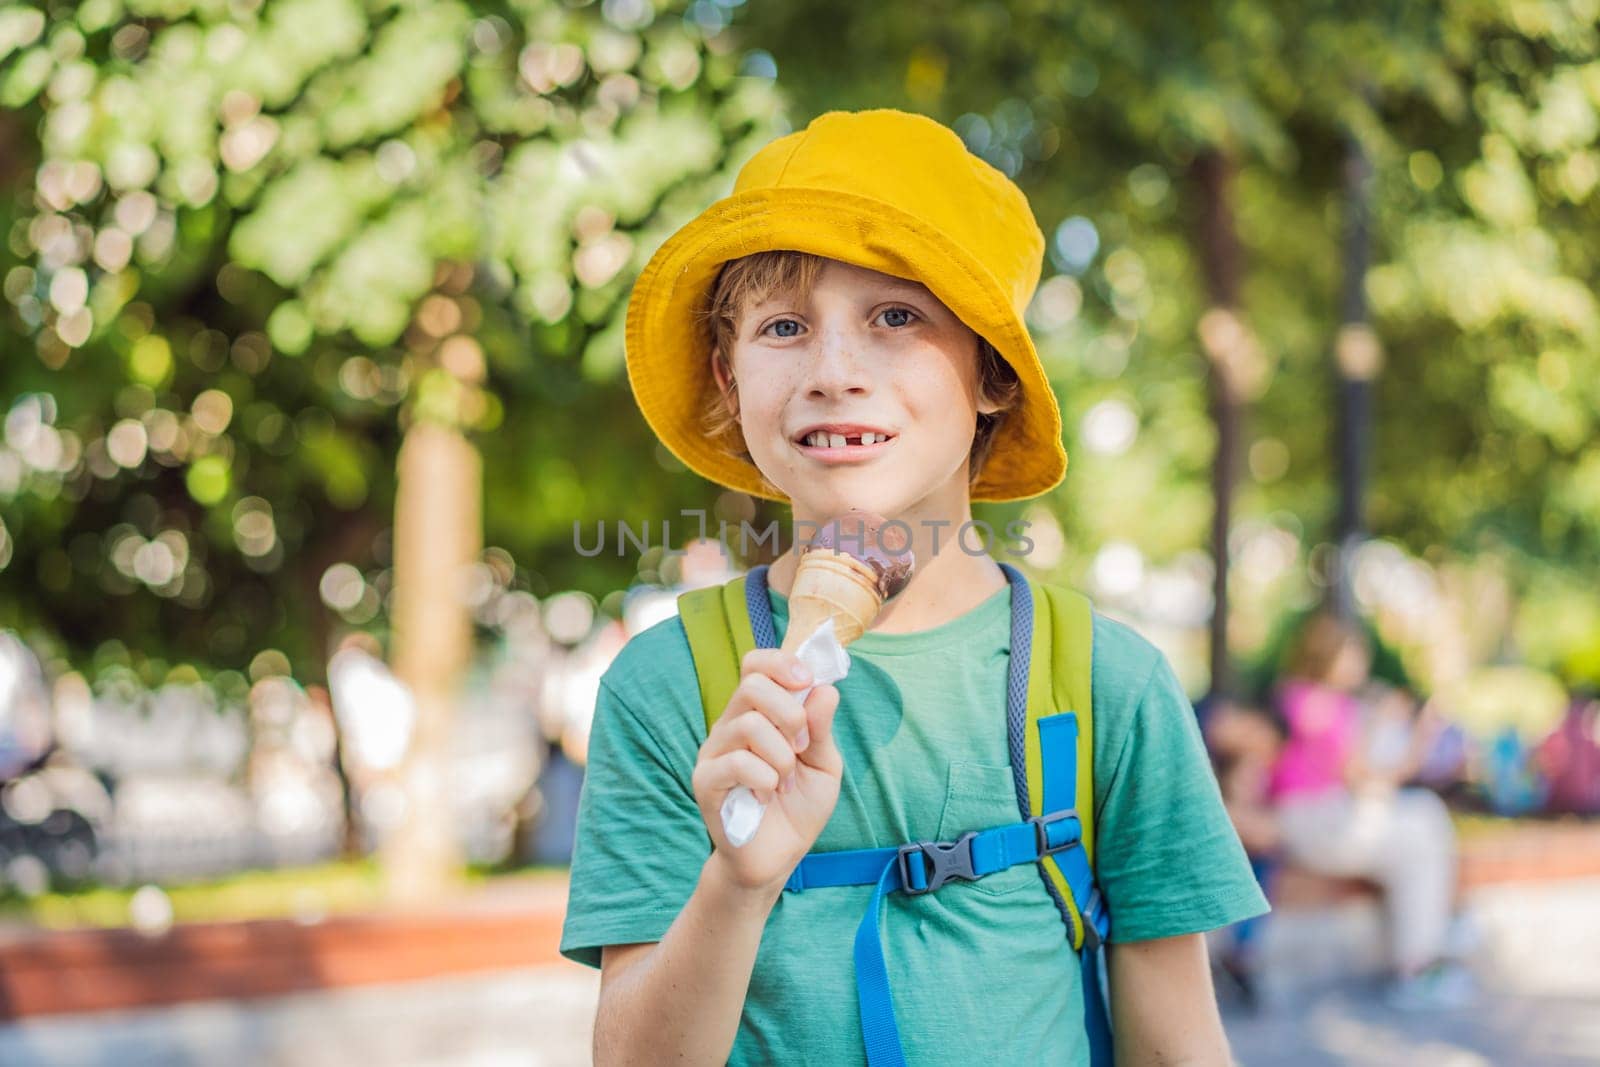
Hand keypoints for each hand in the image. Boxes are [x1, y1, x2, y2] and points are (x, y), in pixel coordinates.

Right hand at [691, 649, 843, 893]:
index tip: (806, 681)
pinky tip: (766, 797)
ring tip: (785, 783)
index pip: (756, 665)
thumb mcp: (823, 765)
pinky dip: (765, 779)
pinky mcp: (705, 782)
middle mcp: (730, 726)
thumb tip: (824, 688)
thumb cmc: (798, 808)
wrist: (777, 859)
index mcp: (758, 714)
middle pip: (753, 685)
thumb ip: (821, 728)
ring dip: (782, 757)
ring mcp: (714, 753)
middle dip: (791, 713)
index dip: (781, 662)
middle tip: (801, 747)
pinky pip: (737, 763)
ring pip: (750, 725)